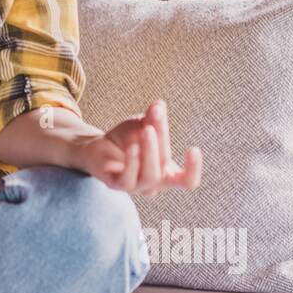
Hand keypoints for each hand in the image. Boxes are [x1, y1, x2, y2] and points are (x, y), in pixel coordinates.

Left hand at [72, 99, 201, 196]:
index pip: (187, 181)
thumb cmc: (127, 138)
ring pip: (150, 176)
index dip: (194, 169)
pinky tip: (132, 147)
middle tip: (155, 119)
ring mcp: (136, 187)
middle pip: (165, 166)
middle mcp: (154, 184)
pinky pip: (128, 180)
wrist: (98, 146)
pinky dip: (132, 162)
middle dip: (161, 141)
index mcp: (166, 173)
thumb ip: (152, 118)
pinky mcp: (116, 185)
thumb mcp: (142, 124)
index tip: (194, 149)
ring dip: (150, 151)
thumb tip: (159, 105)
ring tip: (146, 130)